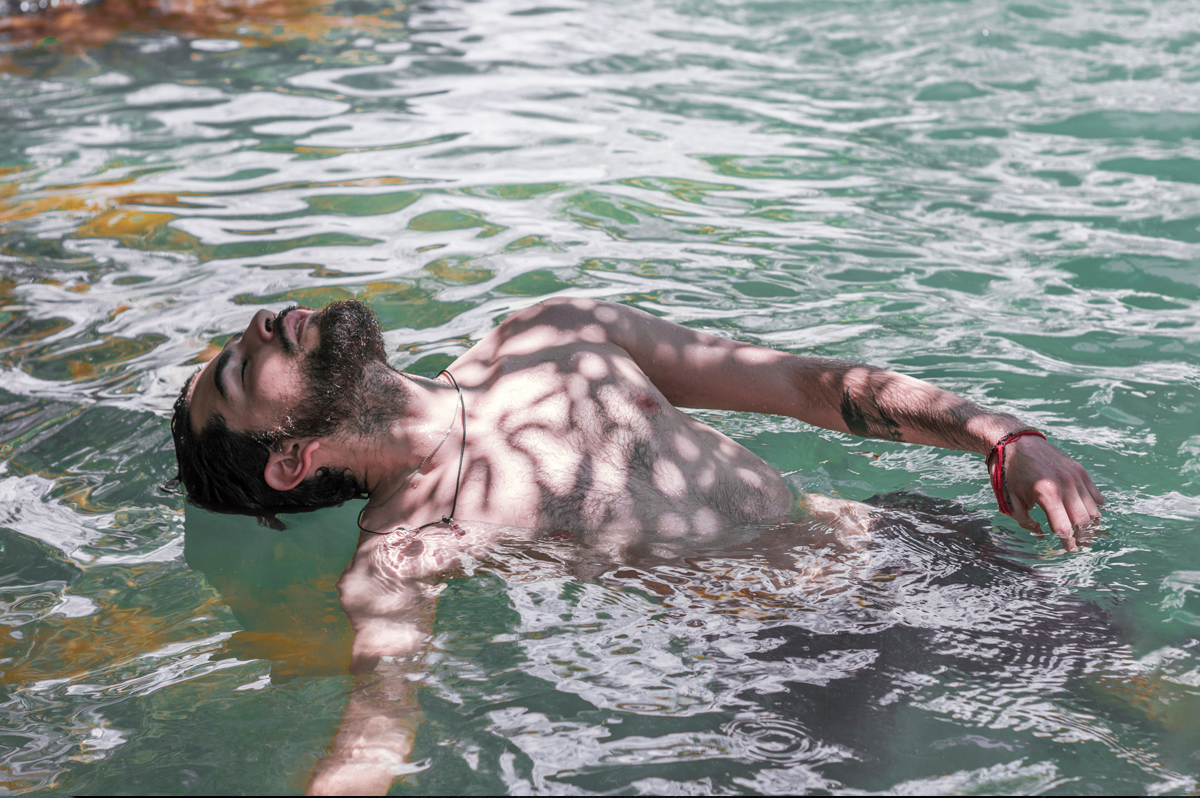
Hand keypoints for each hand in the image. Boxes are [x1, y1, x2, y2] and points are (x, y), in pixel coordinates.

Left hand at [997, 435, 1103, 551]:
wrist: (1013, 440)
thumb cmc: (1008, 472)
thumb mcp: (1010, 500)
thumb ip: (1026, 522)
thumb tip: (1043, 535)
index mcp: (1047, 494)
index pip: (1065, 527)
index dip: (1068, 542)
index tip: (1069, 550)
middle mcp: (1065, 485)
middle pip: (1084, 521)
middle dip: (1082, 536)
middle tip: (1079, 544)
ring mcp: (1075, 476)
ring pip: (1093, 509)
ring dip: (1090, 524)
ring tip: (1084, 532)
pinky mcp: (1079, 469)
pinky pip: (1095, 494)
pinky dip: (1095, 506)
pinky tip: (1088, 513)